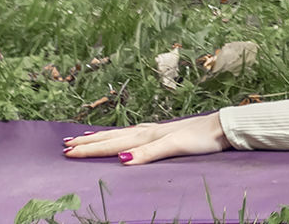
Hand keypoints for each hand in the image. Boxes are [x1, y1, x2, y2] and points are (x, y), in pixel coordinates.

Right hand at [62, 112, 231, 164]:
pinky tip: (121, 136)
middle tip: (65, 145)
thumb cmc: (202, 138)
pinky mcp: (163, 133)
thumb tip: (122, 160)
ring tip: (83, 137)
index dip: (90, 149)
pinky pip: (132, 134)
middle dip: (88, 142)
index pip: (112, 144)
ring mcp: (155, 131)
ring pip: (120, 134)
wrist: (223, 128)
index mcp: (147, 136)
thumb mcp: (176, 146)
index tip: (67, 152)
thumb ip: (149, 152)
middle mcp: (148, 131)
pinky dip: (119, 135)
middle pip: (111, 137)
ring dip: (100, 137)